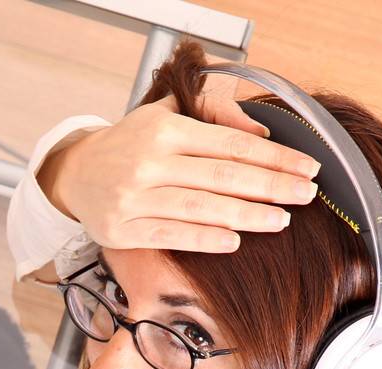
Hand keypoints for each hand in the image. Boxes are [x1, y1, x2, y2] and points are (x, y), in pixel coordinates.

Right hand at [41, 71, 323, 254]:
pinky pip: (171, 235)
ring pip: (200, 208)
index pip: (230, 143)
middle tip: (306, 194)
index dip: (273, 156)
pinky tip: (235, 241)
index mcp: (164, 129)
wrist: (75, 174)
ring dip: (246, 215)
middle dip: (270, 186)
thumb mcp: (166, 115)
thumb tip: (260, 130)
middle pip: (221, 176)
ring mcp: (134, 198)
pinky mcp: (123, 229)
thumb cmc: (130, 145)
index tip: (306, 167)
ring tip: (280, 220)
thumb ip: (214, 114)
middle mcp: (148, 162)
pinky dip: (204, 239)